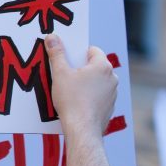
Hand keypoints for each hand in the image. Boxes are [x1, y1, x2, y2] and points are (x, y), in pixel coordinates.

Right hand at [45, 35, 116, 165]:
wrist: (82, 129)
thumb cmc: (72, 100)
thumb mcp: (60, 73)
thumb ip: (56, 53)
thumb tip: (52, 37)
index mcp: (102, 66)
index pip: (91, 50)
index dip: (77, 52)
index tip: (66, 58)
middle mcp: (112, 78)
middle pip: (94, 65)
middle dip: (79, 68)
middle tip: (63, 73)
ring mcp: (113, 93)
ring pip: (96, 81)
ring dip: (84, 82)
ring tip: (67, 89)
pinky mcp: (109, 106)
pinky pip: (98, 94)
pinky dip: (88, 95)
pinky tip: (75, 101)